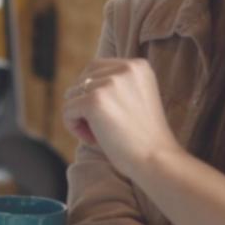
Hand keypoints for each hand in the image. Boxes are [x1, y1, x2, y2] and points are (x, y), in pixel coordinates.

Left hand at [61, 57, 181, 179]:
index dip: (95, 93)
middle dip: (85, 103)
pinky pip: (67, 111)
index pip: (97, 69)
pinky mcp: (94, 100)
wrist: (157, 159)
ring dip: (80, 116)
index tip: (112, 115)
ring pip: (72, 95)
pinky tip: (93, 139)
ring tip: (101, 134)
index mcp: (138, 65)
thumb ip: (114, 86)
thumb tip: (75, 87)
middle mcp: (125, 68)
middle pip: (82, 80)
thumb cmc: (144, 137)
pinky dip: (74, 127)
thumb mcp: (135, 99)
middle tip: (103, 128)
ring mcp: (109, 83)